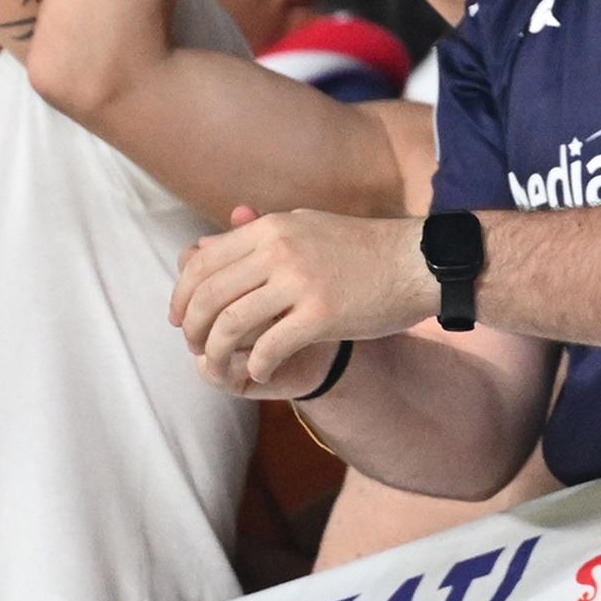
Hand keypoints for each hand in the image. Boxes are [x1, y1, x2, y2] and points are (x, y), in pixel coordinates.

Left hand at [172, 204, 432, 397]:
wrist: (419, 262)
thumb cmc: (362, 249)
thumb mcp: (305, 228)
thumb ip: (255, 240)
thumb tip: (199, 249)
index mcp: (272, 228)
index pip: (202, 262)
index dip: (181, 296)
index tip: (181, 320)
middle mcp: (280, 249)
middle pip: (207, 296)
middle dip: (193, 330)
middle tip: (197, 349)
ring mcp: (300, 280)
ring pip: (229, 325)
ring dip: (218, 355)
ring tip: (225, 367)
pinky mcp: (322, 313)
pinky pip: (268, 348)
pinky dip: (258, 367)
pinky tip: (264, 373)